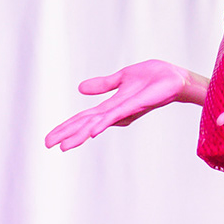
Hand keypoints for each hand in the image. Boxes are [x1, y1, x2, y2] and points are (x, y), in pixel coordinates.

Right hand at [45, 61, 190, 150]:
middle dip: (67, 134)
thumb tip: (80, 89)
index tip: (48, 138)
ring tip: (64, 145)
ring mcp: (125, 110)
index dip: (66, 126)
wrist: (176, 78)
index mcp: (111, 106)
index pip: (83, 118)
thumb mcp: (122, 78)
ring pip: (97, 124)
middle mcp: (115, 112)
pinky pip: (117, 116)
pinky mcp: (135, 105)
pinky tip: (92, 132)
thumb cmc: (154, 78)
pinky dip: (104, 123)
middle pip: (86, 124)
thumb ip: (103, 85)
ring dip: (80, 134)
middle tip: (48, 144)